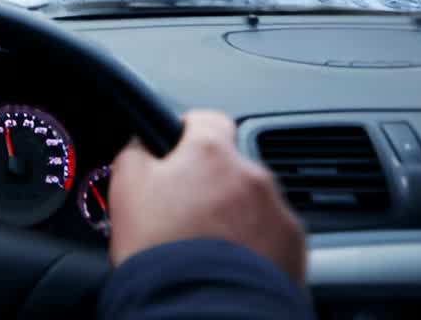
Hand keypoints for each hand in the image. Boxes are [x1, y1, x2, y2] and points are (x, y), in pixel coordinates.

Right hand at [108, 110, 306, 283]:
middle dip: (212, 187)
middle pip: (231, 169)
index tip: (179, 152)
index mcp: (211, 153)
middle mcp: (252, 176)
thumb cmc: (161, 253)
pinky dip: (256, 248)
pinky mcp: (294, 249)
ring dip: (236, 219)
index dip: (189, 135)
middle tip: (186, 217)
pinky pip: (274, 239)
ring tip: (208, 249)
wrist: (198, 309)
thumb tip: (140, 143)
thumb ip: (135, 154)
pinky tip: (231, 267)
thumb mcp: (126, 190)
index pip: (206, 120)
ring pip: (254, 205)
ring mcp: (278, 213)